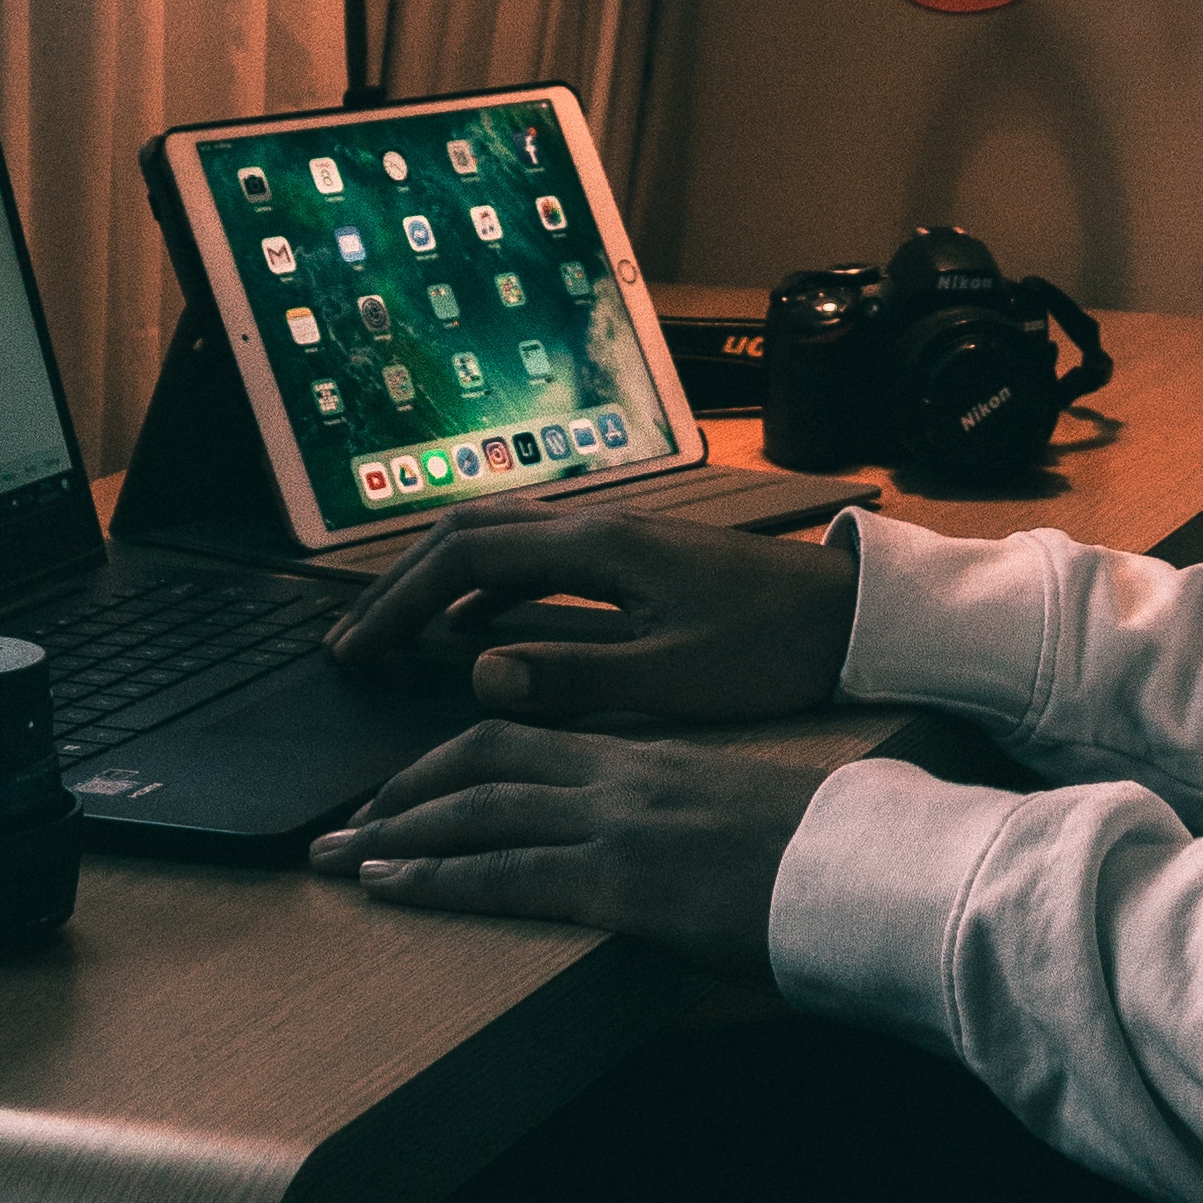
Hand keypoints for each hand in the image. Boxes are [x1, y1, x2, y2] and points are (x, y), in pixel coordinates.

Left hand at [305, 723, 825, 971]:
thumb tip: (661, 871)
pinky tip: (389, 887)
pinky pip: (505, 874)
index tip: (403, 791)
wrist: (882, 872)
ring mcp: (620, 826)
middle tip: (340, 824)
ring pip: (478, 810)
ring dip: (393, 835)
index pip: (528, 742)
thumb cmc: (832, 861)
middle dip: (399, 793)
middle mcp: (625, 778)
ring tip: (335, 860)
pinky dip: (434, 878)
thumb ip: (687, 834)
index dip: (452, 761)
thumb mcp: (745, 827)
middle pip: (483, 760)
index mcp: (654, 760)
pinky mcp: (622, 883)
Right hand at [325, 502, 859, 722]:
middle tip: (350, 643)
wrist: (852, 615)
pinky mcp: (630, 557)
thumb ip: (571, 673)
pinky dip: (483, 589)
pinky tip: (472, 635)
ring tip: (391, 640)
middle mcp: (596, 526)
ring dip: (436, 582)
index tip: (353, 650)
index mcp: (598, 546)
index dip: (397, 603)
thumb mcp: (673, 676)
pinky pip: (531, 560)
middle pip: (466, 532)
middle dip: (397, 584)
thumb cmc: (773, 648)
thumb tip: (475, 670)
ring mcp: (613, 536)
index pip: (463, 557)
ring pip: (496, 541)